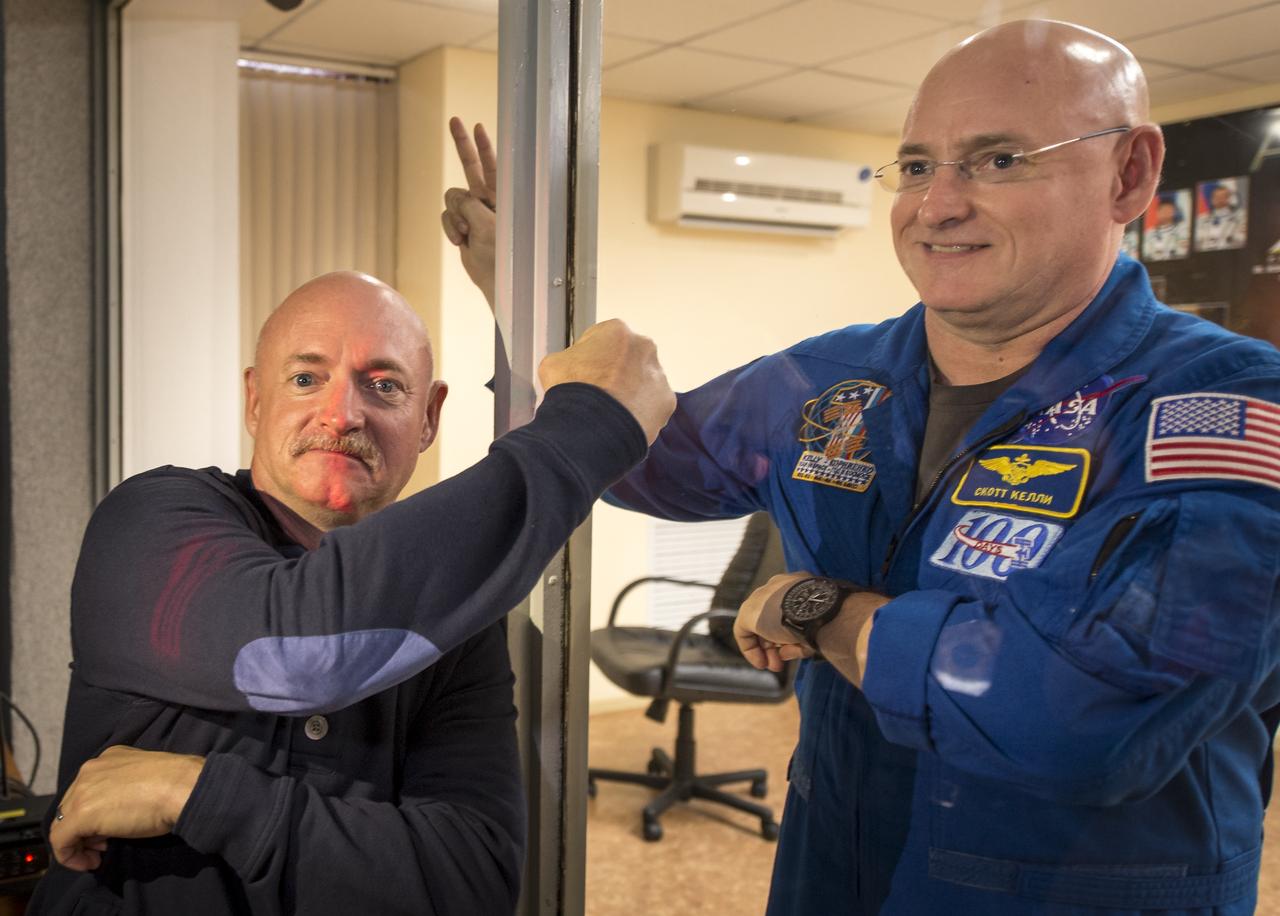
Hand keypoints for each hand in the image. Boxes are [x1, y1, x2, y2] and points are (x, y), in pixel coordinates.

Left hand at [50, 745, 204, 871]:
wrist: (183, 787)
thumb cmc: (175, 785)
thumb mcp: (145, 781)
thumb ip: (125, 790)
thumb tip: (116, 814)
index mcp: (109, 758)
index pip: (88, 789)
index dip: (95, 813)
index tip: (109, 830)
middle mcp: (90, 770)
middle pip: (72, 805)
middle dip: (84, 829)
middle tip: (104, 845)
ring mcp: (83, 790)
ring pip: (63, 822)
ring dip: (78, 842)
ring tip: (98, 855)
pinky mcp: (80, 814)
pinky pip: (60, 840)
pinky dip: (69, 856)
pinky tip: (89, 863)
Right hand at [442, 117, 497, 307]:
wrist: (498, 281)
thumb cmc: (504, 254)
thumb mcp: (488, 222)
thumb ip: (470, 204)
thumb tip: (456, 200)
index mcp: (505, 197)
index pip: (495, 164)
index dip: (485, 145)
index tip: (477, 125)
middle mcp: (490, 201)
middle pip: (473, 166)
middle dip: (463, 144)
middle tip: (454, 120)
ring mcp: (474, 214)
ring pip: (453, 197)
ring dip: (454, 214)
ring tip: (466, 232)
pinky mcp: (462, 227)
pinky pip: (447, 215)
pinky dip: (450, 227)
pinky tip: (460, 240)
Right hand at [538, 319, 675, 444]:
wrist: (590, 428)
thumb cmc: (571, 391)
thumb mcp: (554, 363)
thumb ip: (570, 359)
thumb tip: (574, 368)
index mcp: (617, 331)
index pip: (603, 340)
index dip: (591, 358)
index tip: (585, 374)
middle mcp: (644, 347)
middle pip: (628, 359)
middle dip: (617, 373)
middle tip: (599, 394)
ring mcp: (658, 374)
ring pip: (643, 383)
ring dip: (630, 394)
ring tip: (610, 413)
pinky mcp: (667, 401)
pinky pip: (652, 406)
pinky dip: (640, 414)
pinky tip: (622, 423)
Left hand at [736, 573, 888, 684]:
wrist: (819, 610)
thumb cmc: (832, 618)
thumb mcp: (824, 626)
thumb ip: (806, 636)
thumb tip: (787, 650)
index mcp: (801, 583)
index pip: (791, 609)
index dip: (791, 633)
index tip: (797, 649)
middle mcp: (781, 585)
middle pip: (773, 618)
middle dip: (776, 643)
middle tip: (780, 663)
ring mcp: (763, 597)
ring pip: (760, 626)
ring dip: (766, 649)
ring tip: (773, 666)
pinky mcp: (749, 611)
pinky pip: (744, 631)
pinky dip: (751, 649)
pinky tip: (761, 663)